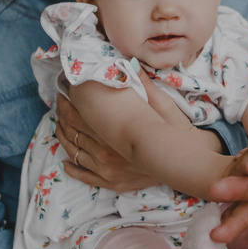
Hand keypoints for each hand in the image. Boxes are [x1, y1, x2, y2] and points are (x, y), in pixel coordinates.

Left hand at [55, 77, 219, 190]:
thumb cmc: (177, 130)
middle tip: (59, 103)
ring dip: (64, 137)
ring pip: (75, 153)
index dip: (68, 103)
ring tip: (60, 124)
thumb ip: (144, 86)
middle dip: (64, 116)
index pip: (81, 117)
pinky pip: (85, 176)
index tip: (63, 92)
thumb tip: (131, 64)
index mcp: (116, 134)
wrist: (188, 160)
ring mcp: (108, 171)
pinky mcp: (113, 183)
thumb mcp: (163, 105)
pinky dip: (72, 168)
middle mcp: (108, 155)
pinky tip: (66, 159)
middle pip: (75, 133)